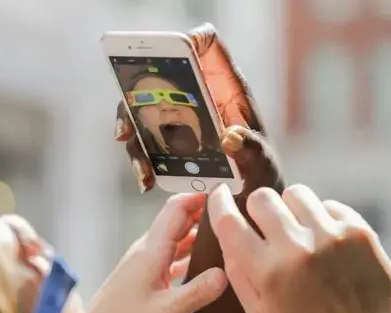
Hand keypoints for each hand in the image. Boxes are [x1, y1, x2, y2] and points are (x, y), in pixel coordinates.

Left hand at [87, 193, 227, 312]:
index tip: (224, 194)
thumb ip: (196, 293)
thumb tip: (226, 273)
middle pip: (177, 220)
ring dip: (198, 234)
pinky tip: (206, 264)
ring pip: (176, 238)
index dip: (199, 196)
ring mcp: (145, 262)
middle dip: (204, 214)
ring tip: (227, 238)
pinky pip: (171, 256)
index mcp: (152, 250)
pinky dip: (189, 254)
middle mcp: (148, 249)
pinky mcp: (145, 275)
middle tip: (234, 216)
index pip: (176, 209)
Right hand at [114, 23, 282, 198]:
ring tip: (143, 168)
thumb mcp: (261, 160)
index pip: (208, 47)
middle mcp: (197, 98)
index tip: (173, 51)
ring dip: (135, 137)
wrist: (247, 193)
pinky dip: (141, 161)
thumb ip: (252, 148)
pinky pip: (144, 142)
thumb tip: (230, 137)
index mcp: (226, 88)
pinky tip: (147, 181)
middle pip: (160, 79)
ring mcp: (178, 118)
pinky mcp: (166, 140)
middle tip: (129, 126)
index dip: (190, 41)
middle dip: (138, 94)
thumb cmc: (259, 170)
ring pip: (143, 112)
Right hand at [208, 183, 390, 312]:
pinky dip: (321, 216)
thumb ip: (236, 274)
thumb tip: (227, 236)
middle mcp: (296, 248)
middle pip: (262, 198)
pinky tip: (326, 237)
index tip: (220, 194)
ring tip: (300, 228)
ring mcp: (329, 234)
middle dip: (259, 207)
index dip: (219, 203)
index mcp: (268, 272)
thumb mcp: (259, 311)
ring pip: (295, 193)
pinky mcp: (355, 228)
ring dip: (291, 208)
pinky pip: (326, 203)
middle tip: (268, 222)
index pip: (230, 223)